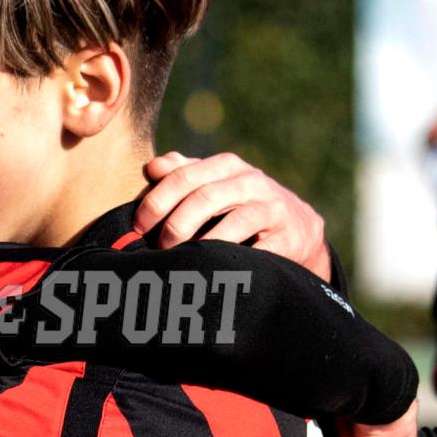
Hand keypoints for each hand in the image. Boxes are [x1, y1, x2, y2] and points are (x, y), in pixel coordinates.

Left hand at [135, 152, 330, 279]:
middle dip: (175, 223)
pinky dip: (234, 259)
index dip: (157, 200)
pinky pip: (259, 249)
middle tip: (159, 246)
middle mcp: (251, 181)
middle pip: (205, 197)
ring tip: (182, 259)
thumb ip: (183, 172)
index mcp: (227, 165)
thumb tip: (152, 167)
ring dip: (202, 244)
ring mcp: (272, 207)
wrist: (298, 227)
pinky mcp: (288, 235)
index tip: (138, 224)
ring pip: (233, 221)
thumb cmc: (242, 204)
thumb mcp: (216, 182)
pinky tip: (215, 270)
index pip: (184, 176)